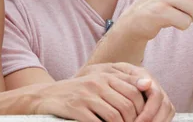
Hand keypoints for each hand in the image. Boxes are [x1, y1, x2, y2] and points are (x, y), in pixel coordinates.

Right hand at [32, 62, 173, 121]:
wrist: (46, 96)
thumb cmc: (76, 93)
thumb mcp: (97, 84)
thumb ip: (119, 84)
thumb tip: (147, 85)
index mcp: (104, 76)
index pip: (135, 91)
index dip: (143, 109)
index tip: (142, 119)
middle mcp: (96, 83)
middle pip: (128, 106)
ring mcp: (86, 96)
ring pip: (116, 117)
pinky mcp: (76, 108)